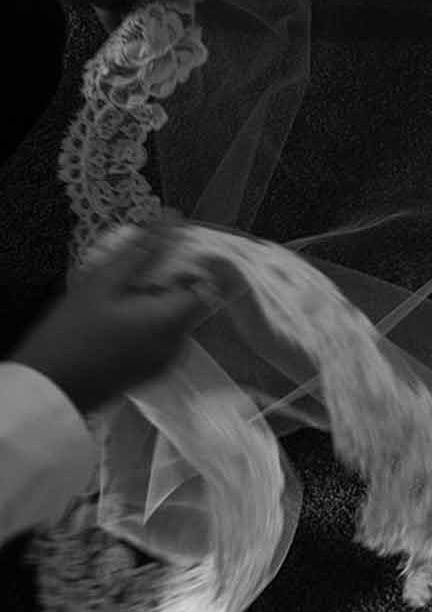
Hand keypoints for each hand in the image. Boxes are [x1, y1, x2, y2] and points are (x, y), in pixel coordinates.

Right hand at [9, 221, 215, 415]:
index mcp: (172, 322)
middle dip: (171, 277)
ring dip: (157, 296)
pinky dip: (148, 317)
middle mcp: (177, 345)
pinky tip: (118, 309)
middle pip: (190, 300)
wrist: (45, 392)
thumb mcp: (102, 284)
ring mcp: (162, 363)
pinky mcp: (146, 372)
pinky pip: (160, 335)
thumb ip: (143, 251)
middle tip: (137, 263)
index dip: (193, 261)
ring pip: (174, 317)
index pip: (206, 283)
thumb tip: (174, 219)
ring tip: (123, 283)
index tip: (169, 247)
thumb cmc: (71, 334)